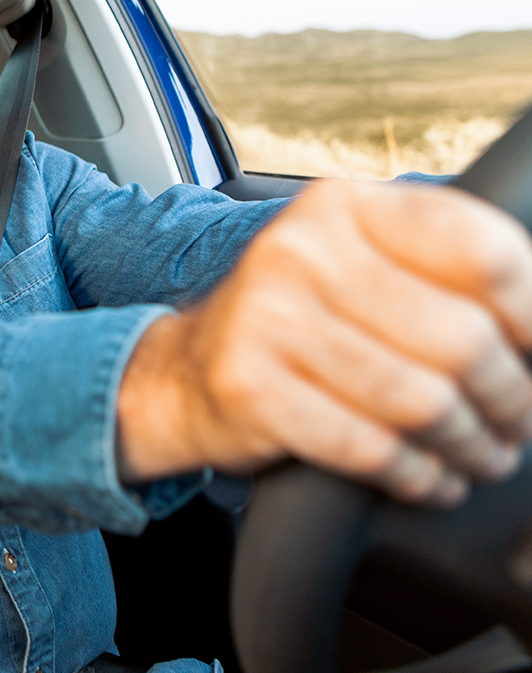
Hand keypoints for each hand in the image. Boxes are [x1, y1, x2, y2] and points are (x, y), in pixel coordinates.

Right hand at [118, 178, 531, 506]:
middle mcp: (300, 250)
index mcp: (343, 205)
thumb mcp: (358, 263)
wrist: (185, 369)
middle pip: (462, 339)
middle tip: (517, 421)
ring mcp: (268, 317)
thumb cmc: (295, 319)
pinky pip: (371, 448)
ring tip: (480, 454)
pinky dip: (416, 476)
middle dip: (511, 398)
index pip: (483, 252)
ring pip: (422, 402)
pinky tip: (427, 478)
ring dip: (469, 445)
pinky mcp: (251, 387)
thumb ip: (439, 269)